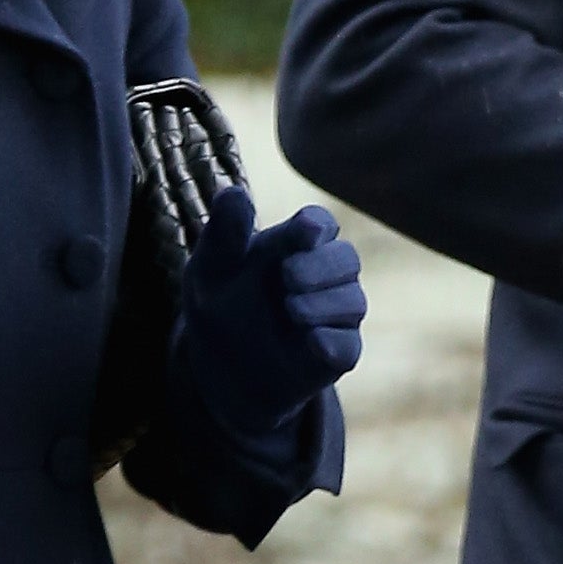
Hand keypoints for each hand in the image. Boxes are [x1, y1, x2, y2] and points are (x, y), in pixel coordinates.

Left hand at [175, 188, 366, 444]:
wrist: (222, 372)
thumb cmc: (220, 307)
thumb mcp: (209, 270)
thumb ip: (224, 233)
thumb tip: (235, 191)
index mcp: (294, 246)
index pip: (319, 224)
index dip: (315, 227)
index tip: (304, 233)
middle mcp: (323, 277)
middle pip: (346, 258)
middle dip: (321, 266)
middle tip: (287, 277)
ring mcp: (334, 316)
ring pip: (353, 301)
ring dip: (323, 303)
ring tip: (290, 310)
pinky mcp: (336, 354)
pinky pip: (348, 346)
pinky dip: (332, 342)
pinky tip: (311, 341)